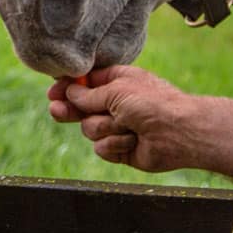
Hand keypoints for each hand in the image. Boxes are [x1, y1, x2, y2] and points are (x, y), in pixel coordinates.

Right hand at [48, 65, 201, 173]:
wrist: (178, 134)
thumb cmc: (153, 103)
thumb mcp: (117, 90)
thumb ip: (89, 94)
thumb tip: (70, 92)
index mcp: (118, 82)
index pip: (85, 84)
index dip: (68, 88)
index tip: (53, 93)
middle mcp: (116, 104)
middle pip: (81, 107)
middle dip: (70, 110)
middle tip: (57, 111)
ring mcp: (118, 127)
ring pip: (90, 129)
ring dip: (105, 128)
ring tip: (126, 126)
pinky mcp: (120, 149)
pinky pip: (101, 148)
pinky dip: (115, 144)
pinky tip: (132, 142)